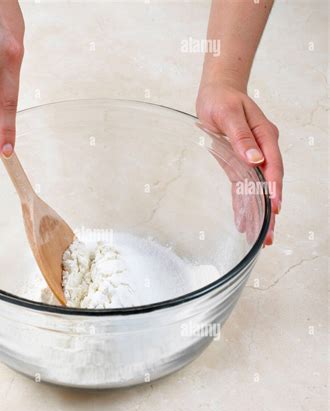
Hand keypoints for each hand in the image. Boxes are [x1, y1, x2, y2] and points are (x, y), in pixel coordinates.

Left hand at [196, 83, 282, 245]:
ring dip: (259, 212)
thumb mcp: (228, 114)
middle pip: (269, 183)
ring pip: (258, 189)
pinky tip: (244, 220)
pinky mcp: (240, 162)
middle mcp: (262, 149)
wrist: (217, 92)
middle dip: (269, 210)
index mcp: (264, 136)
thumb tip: (255, 158)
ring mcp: (253, 157)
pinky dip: (244, 203)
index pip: (273, 167)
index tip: (275, 208)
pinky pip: (244, 186)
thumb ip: (241, 136)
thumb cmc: (222, 99)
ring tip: (262, 236)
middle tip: (268, 235)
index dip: (274, 188)